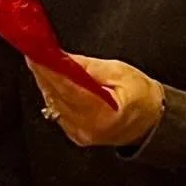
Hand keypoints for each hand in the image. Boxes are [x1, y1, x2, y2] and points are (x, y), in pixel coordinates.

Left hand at [29, 56, 164, 148]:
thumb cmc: (141, 96)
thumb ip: (88, 67)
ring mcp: (80, 133)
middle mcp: (88, 128)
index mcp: (104, 115)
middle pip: (56, 96)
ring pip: (54, 103)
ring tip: (41, 61)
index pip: (68, 89)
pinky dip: (53, 93)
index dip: (49, 70)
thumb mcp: (120, 72)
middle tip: (34, 51)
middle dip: (43, 72)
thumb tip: (62, 57)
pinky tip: (52, 79)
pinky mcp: (75, 133)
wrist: (151, 121)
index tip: (36, 54)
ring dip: (46, 82)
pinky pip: (57, 110)